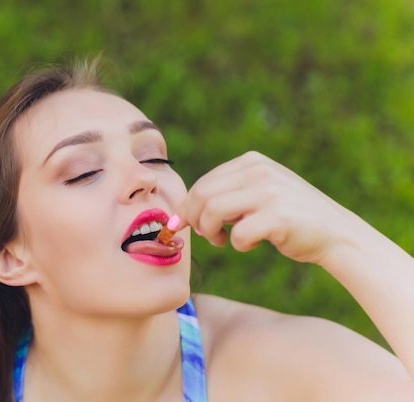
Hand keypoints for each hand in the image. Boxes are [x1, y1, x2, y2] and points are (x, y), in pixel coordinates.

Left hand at [172, 151, 357, 263]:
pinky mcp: (277, 217)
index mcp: (252, 162)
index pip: (204, 182)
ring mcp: (269, 193)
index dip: (187, 206)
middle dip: (193, 218)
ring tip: (222, 240)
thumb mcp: (261, 191)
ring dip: (210, 232)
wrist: (336, 233)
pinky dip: (238, 245)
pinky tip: (251, 244)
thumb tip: (183, 212)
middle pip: (202, 194)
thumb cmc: (291, 218)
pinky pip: (237, 235)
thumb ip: (229, 193)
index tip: (182, 223)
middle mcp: (259, 172)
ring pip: (212, 211)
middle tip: (204, 235)